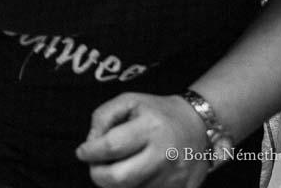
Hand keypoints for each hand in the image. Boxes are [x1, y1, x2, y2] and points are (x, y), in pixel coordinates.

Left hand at [75, 93, 209, 187]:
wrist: (198, 126)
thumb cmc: (157, 112)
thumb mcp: (129, 101)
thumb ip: (103, 116)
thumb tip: (90, 143)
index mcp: (151, 128)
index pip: (112, 146)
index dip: (90, 152)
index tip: (82, 151)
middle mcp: (164, 155)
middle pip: (119, 178)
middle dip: (98, 174)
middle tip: (95, 166)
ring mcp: (174, 177)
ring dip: (115, 183)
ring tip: (116, 168)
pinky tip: (133, 175)